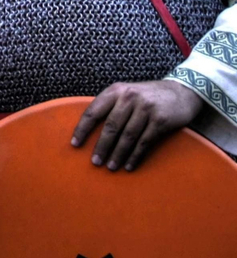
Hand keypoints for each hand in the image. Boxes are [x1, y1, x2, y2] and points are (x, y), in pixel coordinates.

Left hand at [71, 79, 203, 170]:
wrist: (182, 91)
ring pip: (127, 136)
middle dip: (101, 146)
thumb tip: (89, 129)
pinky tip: (129, 165)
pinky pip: (145, 142)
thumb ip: (110, 105)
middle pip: (111, 127)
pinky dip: (135, 156)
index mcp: (115, 91)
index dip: (82, 129)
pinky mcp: (161, 120)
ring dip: (118, 154)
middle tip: (95, 162)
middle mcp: (129, 97)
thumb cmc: (147, 96)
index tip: (75, 144)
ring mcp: (146, 108)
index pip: (93, 111)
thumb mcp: (126, 93)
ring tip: (111, 167)